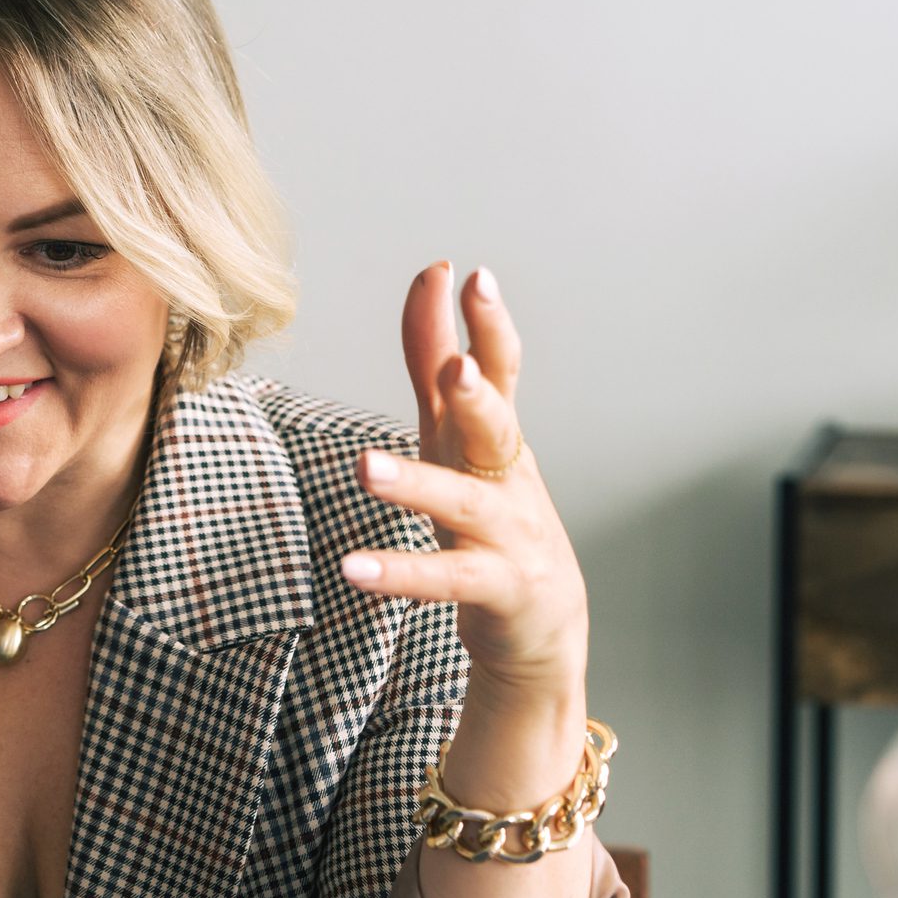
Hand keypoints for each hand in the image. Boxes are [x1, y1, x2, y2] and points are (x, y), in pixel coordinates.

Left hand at [340, 262, 588, 711]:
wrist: (543, 623)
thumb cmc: (491, 514)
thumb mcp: (457, 432)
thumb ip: (435, 357)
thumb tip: (429, 276)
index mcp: (494, 433)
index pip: (496, 368)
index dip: (482, 324)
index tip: (458, 273)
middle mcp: (506, 476)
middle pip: (498, 424)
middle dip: (478, 393)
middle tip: (456, 365)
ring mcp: (508, 533)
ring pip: (464, 504)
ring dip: (417, 485)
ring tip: (366, 468)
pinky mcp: (498, 588)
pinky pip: (446, 580)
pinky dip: (400, 574)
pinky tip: (354, 568)